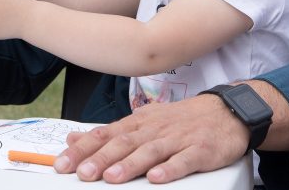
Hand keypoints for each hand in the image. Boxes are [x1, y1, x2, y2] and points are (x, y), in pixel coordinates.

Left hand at [52, 95, 247, 183]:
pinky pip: (184, 160)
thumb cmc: (180, 120)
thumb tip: (74, 138)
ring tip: (112, 177)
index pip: (105, 134)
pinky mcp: (200, 150)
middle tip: (82, 173)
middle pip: (124, 143)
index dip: (83, 149)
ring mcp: (177, 139)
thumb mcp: (143, 122)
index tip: (63, 163)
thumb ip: (110, 133)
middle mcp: (154, 129)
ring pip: (150, 151)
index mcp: (138, 122)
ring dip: (130, 165)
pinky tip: (156, 177)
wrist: (225, 111)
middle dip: (101, 158)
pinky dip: (170, 168)